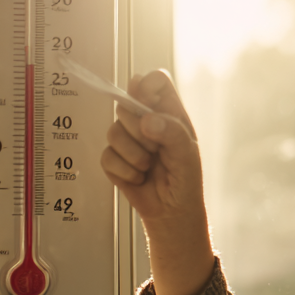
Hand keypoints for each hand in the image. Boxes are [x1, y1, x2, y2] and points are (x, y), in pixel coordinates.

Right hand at [100, 69, 213, 294]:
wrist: (172, 212)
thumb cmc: (186, 180)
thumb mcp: (187, 155)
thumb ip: (172, 132)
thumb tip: (147, 119)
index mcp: (169, 113)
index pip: (155, 81)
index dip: (146, 85)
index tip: (146, 102)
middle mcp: (146, 121)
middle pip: (126, 104)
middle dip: (138, 129)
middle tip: (155, 148)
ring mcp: (128, 139)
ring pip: (113, 130)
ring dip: (133, 154)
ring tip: (148, 167)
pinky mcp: (114, 159)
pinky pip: (106, 155)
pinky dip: (124, 170)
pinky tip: (138, 177)